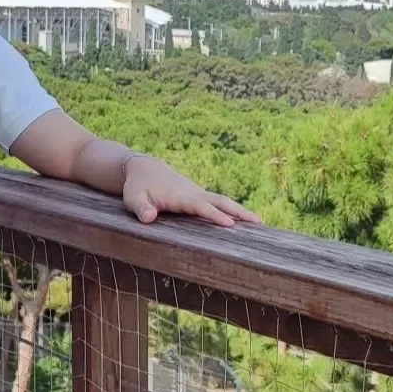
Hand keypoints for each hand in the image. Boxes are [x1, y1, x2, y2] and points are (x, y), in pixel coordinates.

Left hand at [122, 155, 261, 227]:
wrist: (143, 167)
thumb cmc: (137, 187)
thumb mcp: (133, 198)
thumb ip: (140, 208)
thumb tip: (149, 218)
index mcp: (179, 196)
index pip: (200, 207)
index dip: (214, 216)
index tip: (230, 224)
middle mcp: (193, 193)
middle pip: (220, 201)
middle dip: (239, 211)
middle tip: (259, 223)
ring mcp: (197, 193)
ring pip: (221, 201)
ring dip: (240, 210)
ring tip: (259, 222)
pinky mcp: (197, 195)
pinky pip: (217, 202)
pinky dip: (231, 209)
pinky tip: (241, 220)